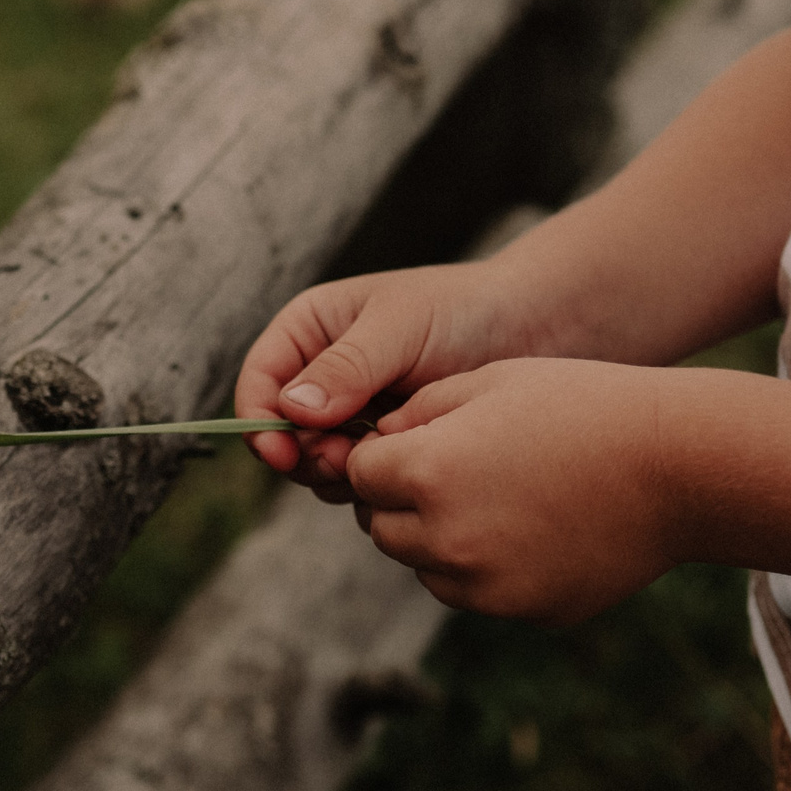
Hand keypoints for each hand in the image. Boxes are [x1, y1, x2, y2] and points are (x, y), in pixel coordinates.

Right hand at [235, 261, 530, 495]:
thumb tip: (291, 409)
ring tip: (384, 455)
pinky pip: (355, 477)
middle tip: (346, 459)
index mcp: (310, 329)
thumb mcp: (400, 328)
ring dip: (338, 471)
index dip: (259, 421)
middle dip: (304, 453)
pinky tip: (405, 464)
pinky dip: (370, 480)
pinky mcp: (383, 443)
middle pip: (280, 432)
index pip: (259, 381)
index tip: (282, 453)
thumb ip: (347, 367)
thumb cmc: (463, 310)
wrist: (531, 331)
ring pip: (314, 461)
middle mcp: (321, 373)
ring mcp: (351, 412)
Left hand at [344, 358, 684, 623]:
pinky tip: (534, 527)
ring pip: (426, 567)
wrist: (678, 466)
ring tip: (496, 495)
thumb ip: (416, 413)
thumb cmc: (581, 406)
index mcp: (427, 474)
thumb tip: (378, 442)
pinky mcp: (527, 612)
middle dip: (399, 500)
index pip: (358, 474)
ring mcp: (488, 587)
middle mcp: (447, 541)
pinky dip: (486, 568)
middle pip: (381, 528)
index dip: (380, 453)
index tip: (411, 440)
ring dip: (438, 538)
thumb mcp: (486, 382)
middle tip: (449, 468)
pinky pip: (479, 593)